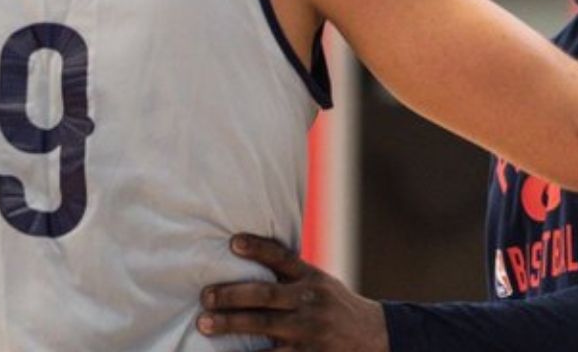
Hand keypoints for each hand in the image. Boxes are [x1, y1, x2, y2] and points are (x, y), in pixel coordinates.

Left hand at [198, 234, 387, 351]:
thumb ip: (291, 275)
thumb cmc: (334, 307)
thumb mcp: (321, 284)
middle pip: (266, 294)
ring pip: (264, 325)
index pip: (283, 258)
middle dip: (232, 295)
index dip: (258, 249)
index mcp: (312, 278)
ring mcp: (309, 330)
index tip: (233, 242)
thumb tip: (248, 255)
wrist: (372, 336)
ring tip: (205, 324)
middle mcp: (311, 300)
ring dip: (232, 324)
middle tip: (206, 296)